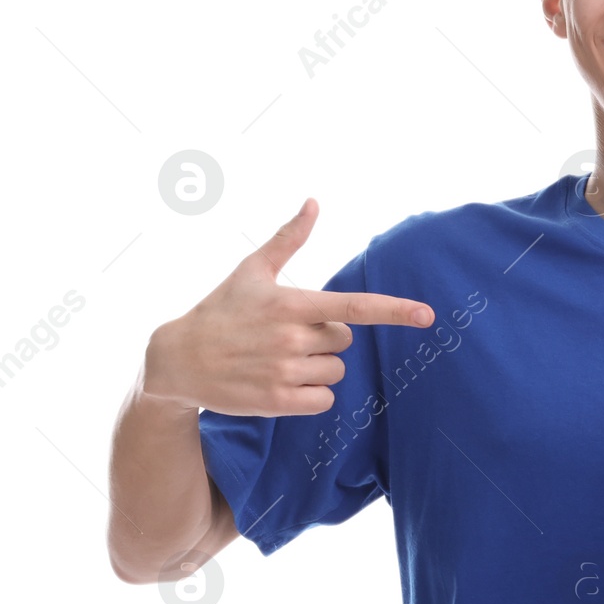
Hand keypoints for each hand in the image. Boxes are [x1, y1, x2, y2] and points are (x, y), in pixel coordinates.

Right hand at [142, 198, 433, 416]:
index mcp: (291, 303)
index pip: (354, 307)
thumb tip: (313, 201)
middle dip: (323, 339)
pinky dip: (310, 396)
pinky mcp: (278, 403)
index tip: (427, 315)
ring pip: (335, 372)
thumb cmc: (220, 310)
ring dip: (315, 368)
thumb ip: (289, 238)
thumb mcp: (251, 271)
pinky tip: (279, 384)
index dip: (394, 310)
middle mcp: (291, 337)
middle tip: (285, 336)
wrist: (175, 360)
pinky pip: (324, 400)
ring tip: (276, 360)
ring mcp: (284, 372)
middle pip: (345, 341)